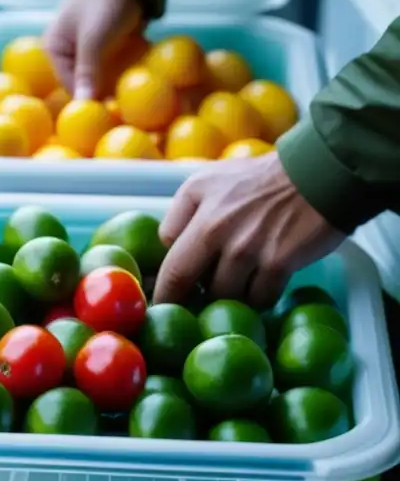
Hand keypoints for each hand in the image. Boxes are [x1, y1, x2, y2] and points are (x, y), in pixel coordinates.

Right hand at [43, 0, 143, 98]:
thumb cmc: (106, 1)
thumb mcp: (94, 38)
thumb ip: (88, 70)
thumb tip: (83, 104)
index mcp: (54, 49)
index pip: (70, 86)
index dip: (90, 100)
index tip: (112, 113)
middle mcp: (69, 54)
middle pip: (86, 85)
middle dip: (105, 95)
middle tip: (127, 108)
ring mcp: (89, 53)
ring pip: (102, 80)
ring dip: (118, 87)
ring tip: (135, 97)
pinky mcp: (108, 51)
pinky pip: (115, 71)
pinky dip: (125, 76)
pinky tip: (139, 82)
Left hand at [153, 153, 344, 308]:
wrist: (318, 173)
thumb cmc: (259, 179)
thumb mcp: (207, 181)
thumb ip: (181, 213)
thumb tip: (168, 246)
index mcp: (197, 207)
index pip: (167, 263)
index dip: (163, 288)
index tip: (165, 299)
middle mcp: (215, 228)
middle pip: (183, 282)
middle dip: (182, 300)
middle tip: (189, 306)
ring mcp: (247, 249)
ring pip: (223, 295)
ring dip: (228, 295)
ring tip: (237, 283)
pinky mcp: (278, 263)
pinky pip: (259, 299)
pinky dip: (259, 297)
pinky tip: (263, 284)